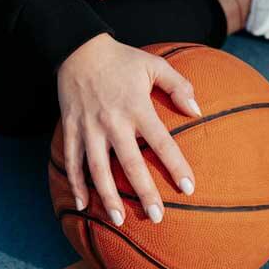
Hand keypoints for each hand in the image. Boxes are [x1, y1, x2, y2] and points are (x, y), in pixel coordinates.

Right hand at [56, 33, 200, 225]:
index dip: (175, 166)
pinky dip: (76, 184)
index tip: (188, 188)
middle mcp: (113, 120)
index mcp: (137, 107)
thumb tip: (197, 111)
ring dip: (108, 196)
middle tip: (156, 217)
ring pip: (98, 169)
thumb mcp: (155, 65)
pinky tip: (83, 205)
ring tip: (119, 220)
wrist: (78, 48)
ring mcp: (89, 127)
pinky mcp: (71, 129)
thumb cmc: (122, 59)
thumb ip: (179, 86)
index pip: (161, 142)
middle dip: (144, 192)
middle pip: (130, 163)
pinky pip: (72, 161)